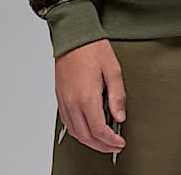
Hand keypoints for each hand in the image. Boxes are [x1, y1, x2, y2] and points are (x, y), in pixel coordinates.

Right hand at [54, 39, 126, 154]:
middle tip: (114, 146)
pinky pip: (67, 122)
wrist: (73, 33)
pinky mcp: (60, 96)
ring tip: (103, 141)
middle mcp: (72, 102)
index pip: (99, 130)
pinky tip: (87, 128)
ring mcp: (64, 100)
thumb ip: (117, 96)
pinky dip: (78, 131)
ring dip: (89, 141)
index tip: (120, 142)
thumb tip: (120, 117)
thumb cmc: (92, 47)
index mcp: (87, 97)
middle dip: (101, 146)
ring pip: (75, 132)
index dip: (111, 141)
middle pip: (86, 136)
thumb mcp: (113, 69)